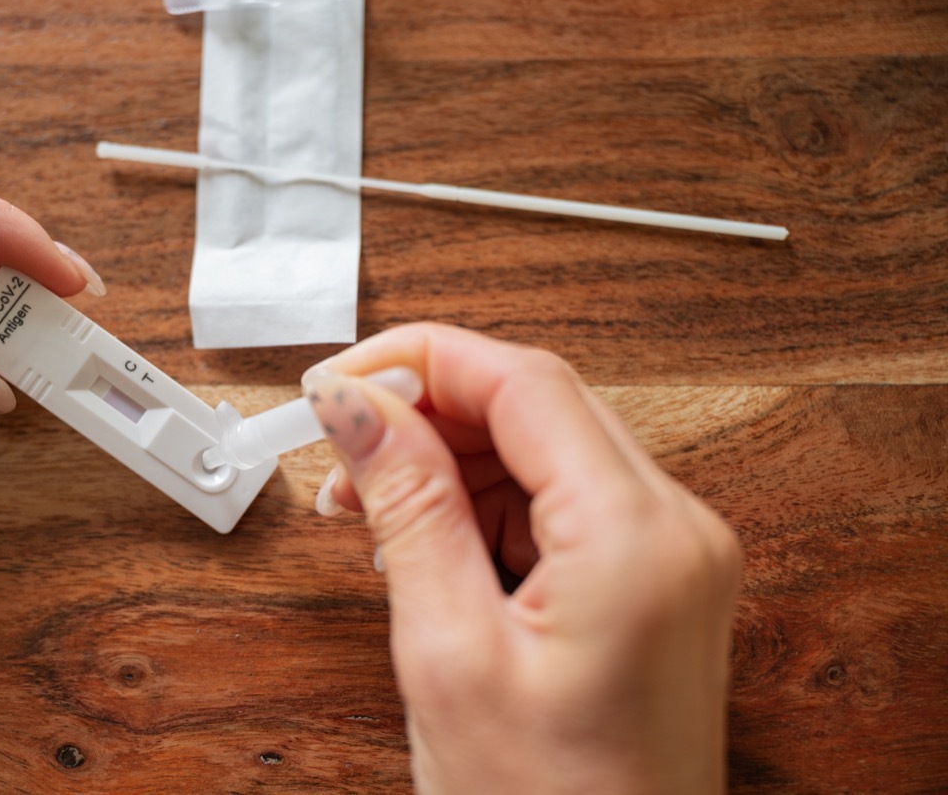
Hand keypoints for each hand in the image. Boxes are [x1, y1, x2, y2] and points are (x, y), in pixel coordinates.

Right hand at [303, 323, 742, 794]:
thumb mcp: (448, 653)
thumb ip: (408, 507)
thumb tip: (359, 408)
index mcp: (637, 540)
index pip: (524, 381)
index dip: (419, 362)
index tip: (338, 382)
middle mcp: (676, 530)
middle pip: (537, 403)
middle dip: (429, 412)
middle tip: (344, 452)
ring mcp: (673, 555)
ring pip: (545, 446)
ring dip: (452, 461)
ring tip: (374, 513)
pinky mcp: (653, 579)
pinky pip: (561, 500)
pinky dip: (486, 506)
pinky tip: (429, 542)